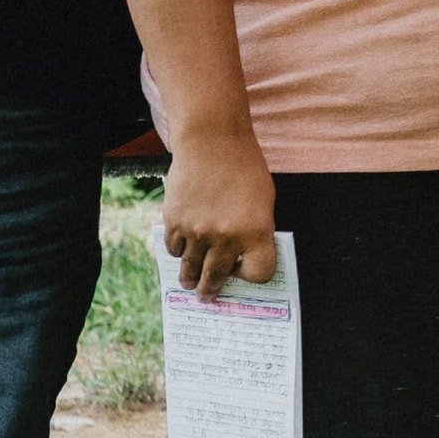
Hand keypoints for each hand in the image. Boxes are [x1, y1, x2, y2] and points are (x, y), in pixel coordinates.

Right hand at [163, 134, 280, 295]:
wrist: (212, 141)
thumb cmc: (244, 167)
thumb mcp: (264, 200)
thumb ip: (255, 230)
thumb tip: (244, 257)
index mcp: (256, 231)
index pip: (259, 273)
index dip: (252, 275)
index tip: (244, 270)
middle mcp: (226, 236)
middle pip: (217, 277)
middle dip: (212, 290)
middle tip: (208, 297)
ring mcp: (197, 231)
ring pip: (191, 268)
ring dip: (190, 279)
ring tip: (189, 284)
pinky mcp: (175, 222)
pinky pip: (175, 249)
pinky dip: (178, 251)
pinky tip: (182, 250)